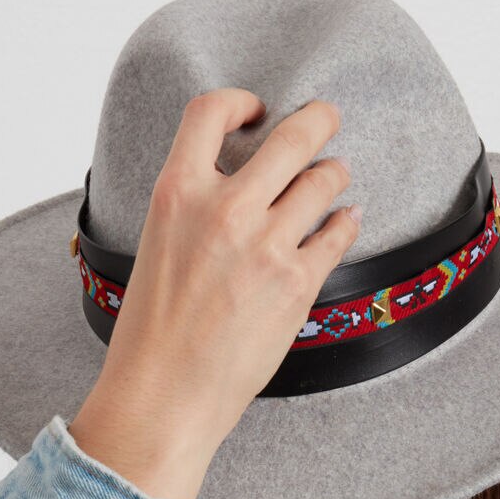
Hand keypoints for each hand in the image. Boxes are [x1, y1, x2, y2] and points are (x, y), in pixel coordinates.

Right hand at [70, 88, 360, 498]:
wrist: (164, 395)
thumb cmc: (151, 336)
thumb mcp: (155, 249)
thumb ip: (190, 209)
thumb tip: (227, 192)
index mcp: (178, 194)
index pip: (211, 112)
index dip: (241, 102)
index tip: (256, 111)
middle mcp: (225, 209)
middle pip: (291, 137)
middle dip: (317, 119)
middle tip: (326, 118)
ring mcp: (266, 245)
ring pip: (322, 181)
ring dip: (334, 174)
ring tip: (336, 176)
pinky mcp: (297, 283)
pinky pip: (338, 234)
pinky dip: (347, 222)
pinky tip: (348, 220)